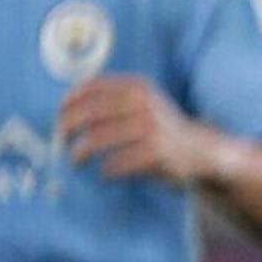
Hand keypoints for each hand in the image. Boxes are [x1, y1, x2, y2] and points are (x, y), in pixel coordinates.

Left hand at [58, 75, 218, 183]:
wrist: (203, 150)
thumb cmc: (162, 128)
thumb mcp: (144, 102)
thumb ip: (113, 99)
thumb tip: (65, 111)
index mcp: (137, 86)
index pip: (91, 86)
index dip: (69, 101)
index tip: (59, 116)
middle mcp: (143, 102)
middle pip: (88, 112)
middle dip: (67, 127)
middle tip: (61, 141)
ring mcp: (150, 127)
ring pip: (97, 138)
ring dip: (79, 152)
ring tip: (76, 161)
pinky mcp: (155, 153)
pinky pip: (117, 163)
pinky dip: (106, 171)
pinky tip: (105, 174)